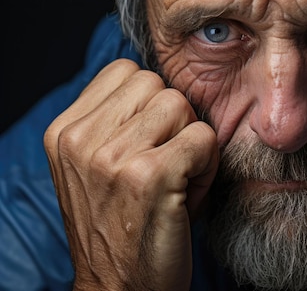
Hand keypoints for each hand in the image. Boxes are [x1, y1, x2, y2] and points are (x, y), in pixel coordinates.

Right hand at [44, 59, 218, 290]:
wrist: (118, 290)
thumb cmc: (120, 225)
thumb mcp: (96, 168)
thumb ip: (115, 122)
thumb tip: (157, 83)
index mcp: (65, 132)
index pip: (125, 71)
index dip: (151, 102)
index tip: (149, 140)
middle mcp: (81, 139)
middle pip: (158, 85)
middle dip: (174, 120)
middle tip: (166, 163)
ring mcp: (113, 157)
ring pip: (182, 106)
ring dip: (192, 142)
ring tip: (177, 179)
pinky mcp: (149, 174)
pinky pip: (203, 138)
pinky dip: (208, 166)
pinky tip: (189, 194)